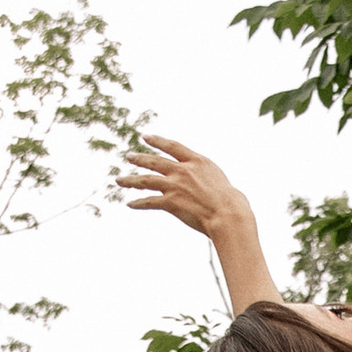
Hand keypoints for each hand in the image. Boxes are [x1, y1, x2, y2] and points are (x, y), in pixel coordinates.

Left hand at [119, 136, 252, 244]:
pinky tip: (130, 204)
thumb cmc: (232, 201)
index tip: (146, 137)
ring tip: (119, 180)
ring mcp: (175, 185)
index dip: (157, 141)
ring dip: (130, 180)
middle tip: (129, 156)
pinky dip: (138, 203)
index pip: (172, 146)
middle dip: (140, 158)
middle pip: (155, 161)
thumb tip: (204, 183)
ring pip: (146, 180)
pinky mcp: (170, 202)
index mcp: (197, 161)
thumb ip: (206, 177)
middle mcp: (183, 170)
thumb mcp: (220, 180)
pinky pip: (149, 202)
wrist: (227, 214)